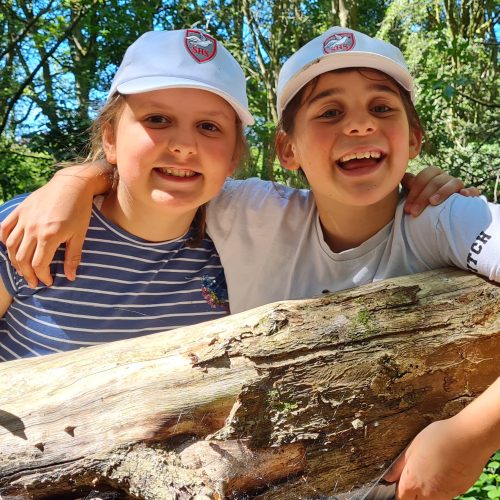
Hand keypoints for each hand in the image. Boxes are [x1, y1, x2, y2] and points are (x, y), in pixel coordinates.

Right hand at [0, 164, 111, 287]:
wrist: (72, 184)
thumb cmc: (80, 210)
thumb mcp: (80, 235)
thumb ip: (73, 257)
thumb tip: (70, 278)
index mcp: (49, 236)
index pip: (39, 265)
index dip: (42, 276)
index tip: (48, 282)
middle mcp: (32, 229)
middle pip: (22, 259)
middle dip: (27, 274)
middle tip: (34, 282)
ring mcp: (24, 219)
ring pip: (11, 246)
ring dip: (15, 262)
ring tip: (22, 270)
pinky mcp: (20, 210)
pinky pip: (4, 228)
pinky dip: (4, 240)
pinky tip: (11, 248)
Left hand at [384, 418, 490, 499]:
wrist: (469, 438)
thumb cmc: (439, 437)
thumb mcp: (412, 446)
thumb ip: (399, 466)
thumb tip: (388, 477)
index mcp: (413, 481)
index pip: (401, 497)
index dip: (399, 490)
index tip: (400, 482)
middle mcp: (429, 493)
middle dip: (412, 494)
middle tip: (415, 477)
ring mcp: (446, 494)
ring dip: (427, 493)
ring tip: (430, 472)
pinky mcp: (460, 491)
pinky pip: (447, 495)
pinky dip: (442, 488)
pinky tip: (444, 471)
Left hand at [402, 167, 480, 215]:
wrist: (439, 222)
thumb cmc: (424, 207)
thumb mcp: (415, 197)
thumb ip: (410, 186)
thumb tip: (402, 176)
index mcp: (433, 176)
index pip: (424, 176)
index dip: (415, 190)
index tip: (407, 208)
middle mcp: (446, 179)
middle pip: (436, 181)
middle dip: (423, 196)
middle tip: (413, 212)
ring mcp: (459, 187)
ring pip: (454, 183)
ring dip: (443, 192)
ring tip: (432, 202)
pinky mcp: (470, 197)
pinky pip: (473, 191)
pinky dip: (469, 191)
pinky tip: (463, 195)